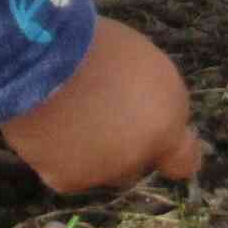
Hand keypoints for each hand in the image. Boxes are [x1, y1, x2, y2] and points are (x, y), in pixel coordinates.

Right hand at [0, 16, 205, 191]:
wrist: (42, 63)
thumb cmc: (95, 46)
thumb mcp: (143, 64)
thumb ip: (155, 101)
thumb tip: (151, 122)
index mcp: (166, 120)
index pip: (185, 161)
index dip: (172, 150)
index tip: (160, 137)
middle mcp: (141, 156)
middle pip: (135, 162)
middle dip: (124, 145)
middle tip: (100, 113)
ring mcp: (104, 172)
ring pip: (101, 169)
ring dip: (91, 153)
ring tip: (68, 116)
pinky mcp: (67, 181)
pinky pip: (67, 170)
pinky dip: (58, 154)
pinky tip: (47, 127)